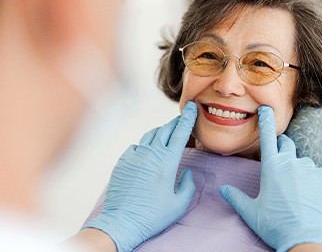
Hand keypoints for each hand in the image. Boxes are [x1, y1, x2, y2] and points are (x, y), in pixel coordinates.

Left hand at [83, 101, 197, 251]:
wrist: (122, 222)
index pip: (180, 133)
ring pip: (150, 136)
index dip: (188, 119)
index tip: (192, 108)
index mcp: (167, 162)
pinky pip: (136, 147)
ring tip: (166, 134)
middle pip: (165, 130)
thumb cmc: (152, 216)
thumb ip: (188, 185)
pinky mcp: (122, 162)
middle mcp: (150, 154)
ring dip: (160, 132)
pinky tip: (147, 152)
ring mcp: (134, 156)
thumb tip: (188, 172)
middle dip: (175, 122)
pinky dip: (144, 146)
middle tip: (182, 119)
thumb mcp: (179, 204)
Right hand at [219, 106, 321, 251]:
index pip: (267, 136)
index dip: (266, 120)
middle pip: (286, 144)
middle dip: (282, 148)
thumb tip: (223, 189)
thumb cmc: (276, 225)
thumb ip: (236, 197)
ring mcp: (310, 169)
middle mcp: (291, 163)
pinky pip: (321, 171)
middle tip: (280, 163)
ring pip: (303, 161)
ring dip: (299, 169)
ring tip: (297, 189)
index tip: (265, 108)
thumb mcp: (251, 212)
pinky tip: (312, 192)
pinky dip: (316, 177)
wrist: (305, 240)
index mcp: (272, 167)